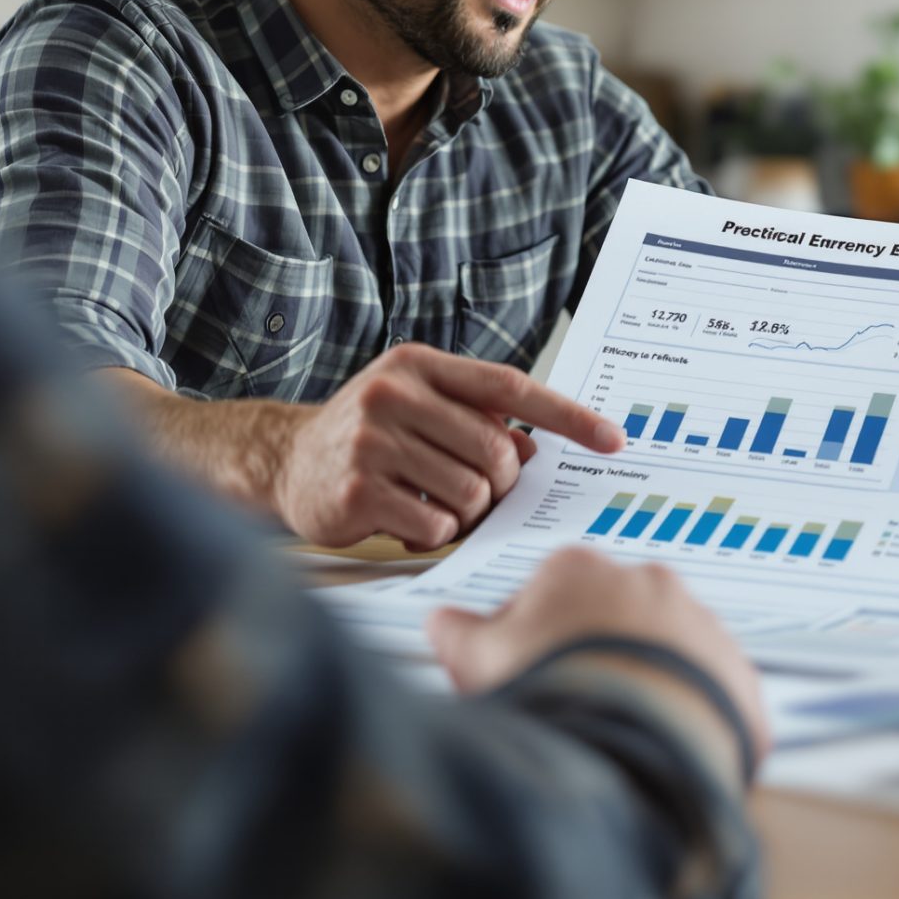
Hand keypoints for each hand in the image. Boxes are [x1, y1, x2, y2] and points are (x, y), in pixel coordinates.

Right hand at [275, 343, 624, 549]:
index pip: (510, 388)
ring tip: (436, 507)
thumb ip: (476, 422)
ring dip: (467, 513)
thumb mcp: (419, 408)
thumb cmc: (367, 436)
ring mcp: (371, 442)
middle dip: (500, 485)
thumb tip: (532, 454)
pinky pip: (436, 524)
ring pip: (471, 493)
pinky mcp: (356, 491)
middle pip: (496, 452)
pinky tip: (410, 523)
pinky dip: (435, 533)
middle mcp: (394, 394)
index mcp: (419, 365)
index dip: (568, 416)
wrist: (285, 461)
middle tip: (476, 494)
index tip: (614, 439)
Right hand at [428, 548, 769, 771]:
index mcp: (579, 571)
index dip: (530, 640)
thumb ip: (456, 632)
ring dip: (643, 683)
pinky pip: (707, 693)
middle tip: (570, 704)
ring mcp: (697, 625)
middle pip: (609, 621)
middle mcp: (647, 584)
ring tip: (615, 732)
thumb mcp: (479, 658)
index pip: (548, 596)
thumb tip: (442, 621)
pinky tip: (659, 746)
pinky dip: (686, 716)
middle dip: (590, 655)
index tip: (525, 672)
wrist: (637, 734)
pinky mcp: (733, 673)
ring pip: (663, 653)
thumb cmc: (555, 685)